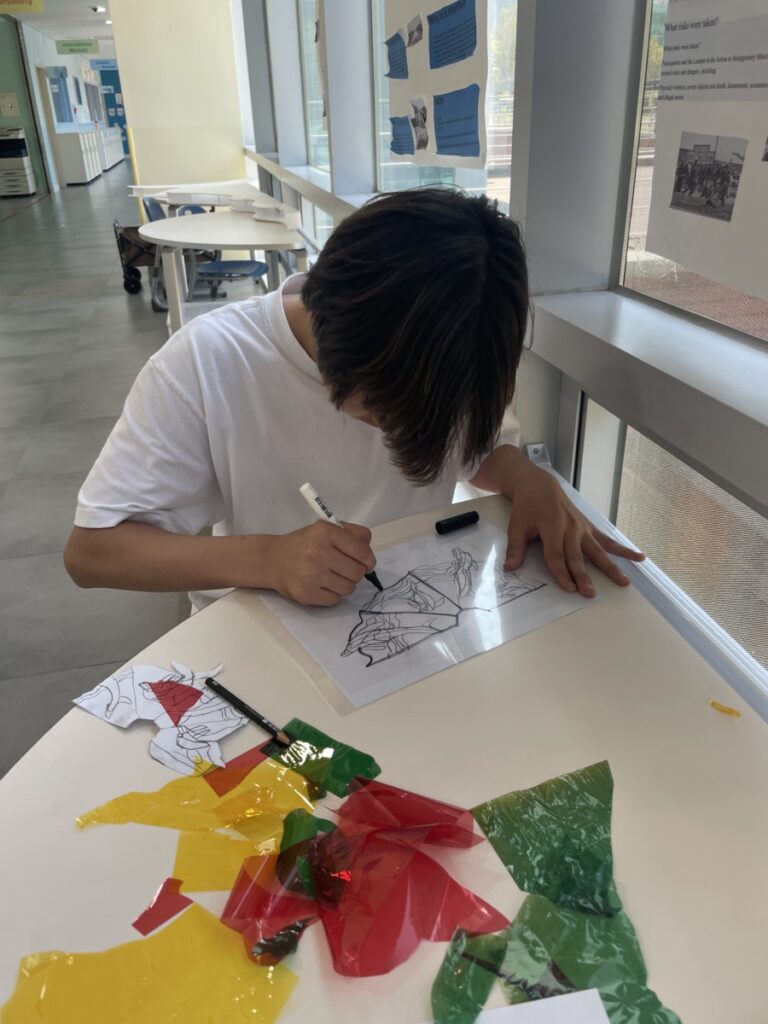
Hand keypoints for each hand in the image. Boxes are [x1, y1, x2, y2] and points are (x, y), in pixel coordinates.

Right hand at [264, 521, 375, 606]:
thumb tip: (369, 556)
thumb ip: (352, 535)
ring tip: (331, 577)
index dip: (368, 560)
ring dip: (344, 584)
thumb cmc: (304, 543)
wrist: (272, 560)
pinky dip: (333, 594)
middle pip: (358, 573)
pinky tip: (321, 585)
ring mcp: (311, 574)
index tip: (366, 563)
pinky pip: (335, 600)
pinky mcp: (306, 594)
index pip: (362, 552)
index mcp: (326, 532)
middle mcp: (318, 552)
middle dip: (355, 573)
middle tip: (344, 570)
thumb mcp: (326, 529)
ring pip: (349, 588)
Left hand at [503, 462, 644, 596]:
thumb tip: (511, 568)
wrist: (540, 484)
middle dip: (584, 575)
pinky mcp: (589, 527)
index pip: (556, 554)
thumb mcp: (516, 524)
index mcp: (552, 526)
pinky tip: (639, 557)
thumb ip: (515, 547)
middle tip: (590, 593)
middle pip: (577, 556)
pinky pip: (608, 540)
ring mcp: (583, 528)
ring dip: (611, 567)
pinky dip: (624, 550)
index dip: (561, 572)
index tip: (569, 588)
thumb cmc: (527, 506)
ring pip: (598, 550)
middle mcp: (571, 528)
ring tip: (624, 582)